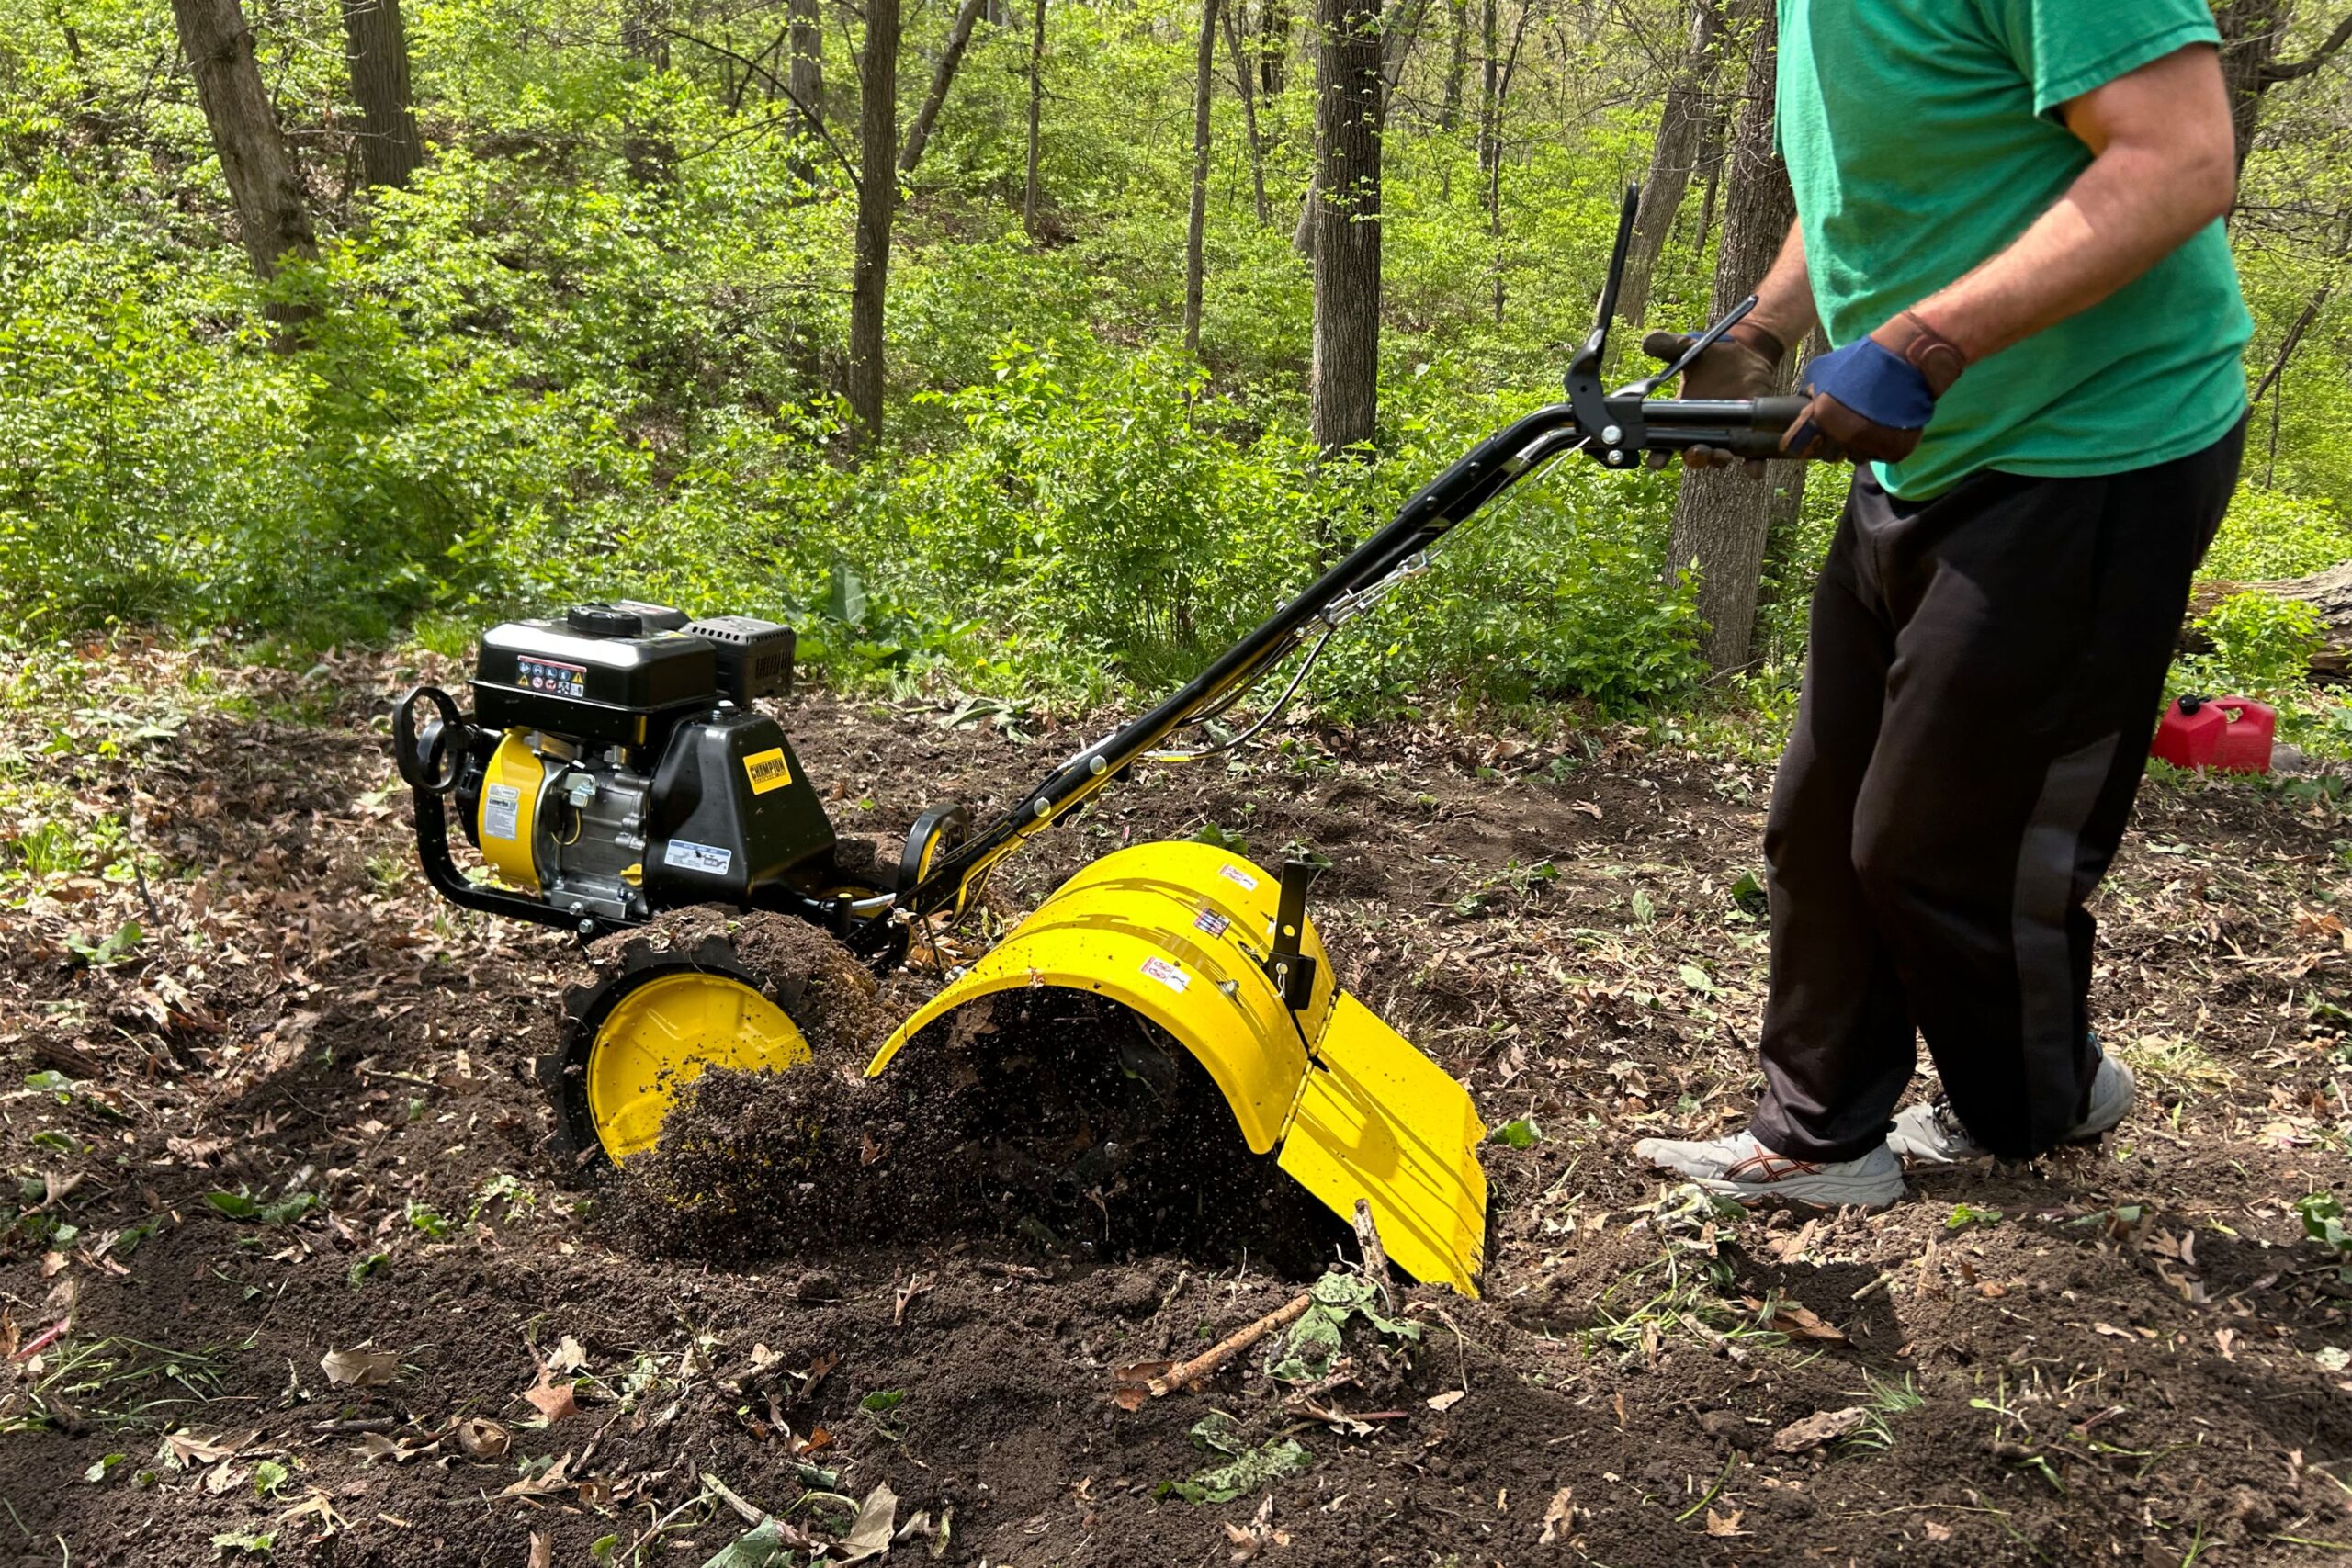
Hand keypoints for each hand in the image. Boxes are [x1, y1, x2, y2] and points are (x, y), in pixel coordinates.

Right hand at [1639, 322, 1784, 471]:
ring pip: (1718, 458)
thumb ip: (1668, 346)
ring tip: (1722, 455)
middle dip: (1693, 458)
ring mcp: (1725, 434)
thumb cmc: (1712, 355)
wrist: (1747, 353)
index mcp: (1680, 417)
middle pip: (1691, 455)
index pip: (1663, 442)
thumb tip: (1647, 342)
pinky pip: (1751, 455)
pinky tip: (1753, 470)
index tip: (1656, 462)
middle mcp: (1701, 431)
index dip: (1658, 455)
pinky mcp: (1750, 432)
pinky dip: (1753, 465)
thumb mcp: (1688, 349)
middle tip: (1696, 451)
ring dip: (1717, 460)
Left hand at [1782, 311, 1967, 463]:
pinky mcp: (1894, 450)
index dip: (1807, 440)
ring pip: (1857, 456)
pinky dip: (1884, 444)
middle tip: (1847, 427)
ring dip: (1860, 445)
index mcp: (1821, 418)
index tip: (1813, 435)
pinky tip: (1887, 426)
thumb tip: (1805, 400)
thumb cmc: (1862, 360)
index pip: (1800, 445)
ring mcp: (1870, 446)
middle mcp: (1843, 437)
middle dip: (1835, 443)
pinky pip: (1882, 455)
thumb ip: (1809, 390)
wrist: (1905, 358)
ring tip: (1869, 424)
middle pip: (1830, 454)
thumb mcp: (1823, 369)